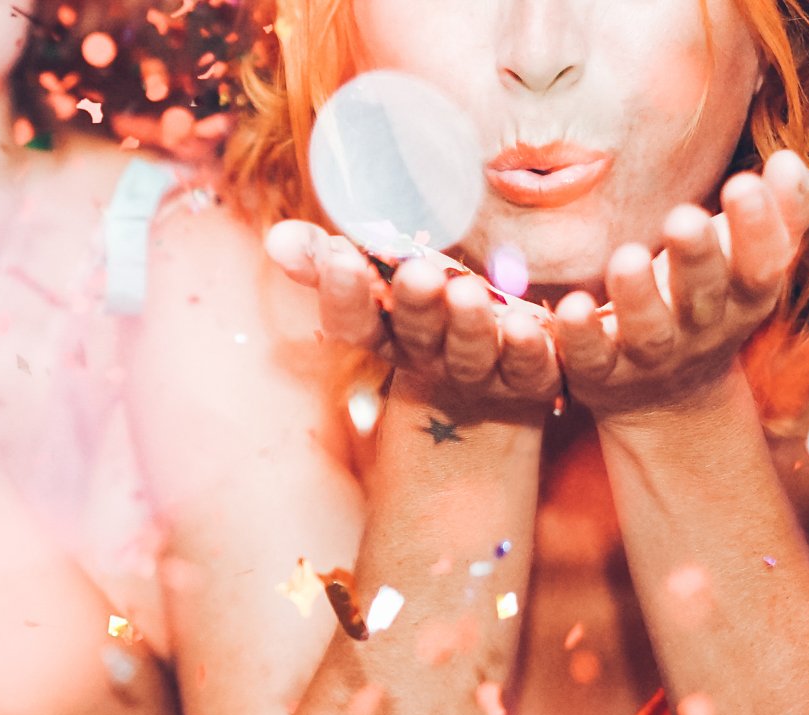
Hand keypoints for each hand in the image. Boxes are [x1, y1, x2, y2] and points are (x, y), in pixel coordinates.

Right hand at [268, 220, 559, 422]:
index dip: (344, 297)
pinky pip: (533, 368)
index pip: (355, 325)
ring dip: (468, 325)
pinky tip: (530, 322)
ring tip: (467, 291)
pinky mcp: (531, 379)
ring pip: (471, 355)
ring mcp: (480, 375)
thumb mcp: (381, 278)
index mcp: (388, 335)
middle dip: (415, 306)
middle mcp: (429, 361)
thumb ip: (329, 259)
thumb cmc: (429, 308)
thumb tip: (275, 240)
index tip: (340, 257)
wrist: (496, 372)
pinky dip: (531, 347)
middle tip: (417, 273)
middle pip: (416, 337)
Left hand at [551, 149, 808, 416]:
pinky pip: (590, 357)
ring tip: (626, 259)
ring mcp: (650, 356)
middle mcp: (701, 329)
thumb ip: (785, 211)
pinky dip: (579, 336)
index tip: (744, 182)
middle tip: (683, 219)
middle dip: (697, 258)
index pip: (761, 267)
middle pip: (704, 297)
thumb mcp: (755, 260)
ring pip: (648, 332)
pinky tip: (570, 306)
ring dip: (637, 298)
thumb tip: (789, 161)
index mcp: (744, 298)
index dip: (758, 231)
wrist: (670, 395)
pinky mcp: (601, 372)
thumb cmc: (713, 299)